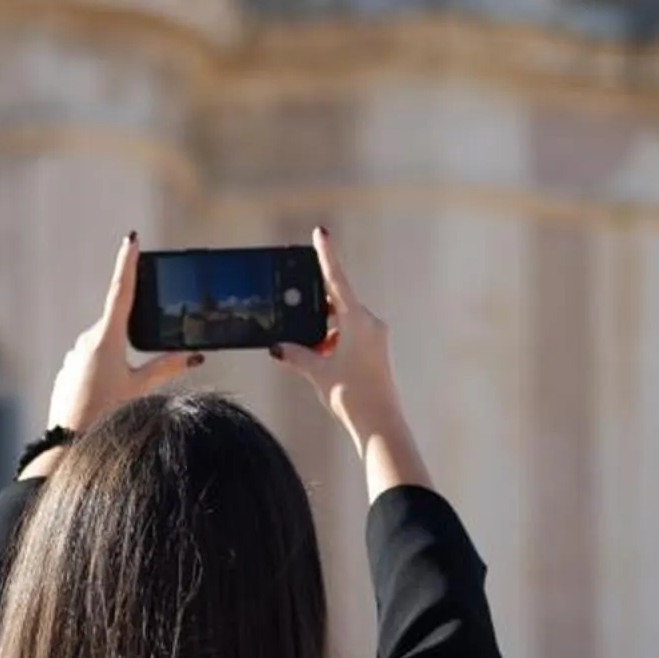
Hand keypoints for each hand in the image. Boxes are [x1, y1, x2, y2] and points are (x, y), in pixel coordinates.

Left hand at [30, 234, 199, 473]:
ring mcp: (74, 353)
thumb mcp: (140, 389)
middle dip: (130, 340)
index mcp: (108, 338)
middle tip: (130, 373)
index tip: (132, 240)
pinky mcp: (68, 368)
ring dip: (116, 360)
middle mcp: (87, 339)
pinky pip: (90, 361)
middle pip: (117, 325)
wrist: (68, 440)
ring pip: (104, 345)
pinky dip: (102, 372)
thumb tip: (192, 354)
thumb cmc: (107, 413)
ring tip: (114, 395)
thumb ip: (166, 367)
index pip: (122, 291)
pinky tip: (102, 398)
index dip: (128, 264)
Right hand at [275, 226, 429, 496]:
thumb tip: (278, 347)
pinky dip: (332, 343)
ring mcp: (375, 338)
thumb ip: (296, 355)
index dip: (326, 255)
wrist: (380, 425)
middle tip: (296, 310)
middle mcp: (370, 324)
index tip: (321, 232)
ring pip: (342, 323)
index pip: (337, 280)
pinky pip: (349, 337)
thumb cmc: (353, 396)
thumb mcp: (318, 373)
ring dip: (323, 332)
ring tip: (309, 352)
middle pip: (337, 303)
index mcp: (357, 321)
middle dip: (315, 309)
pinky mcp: (376, 353)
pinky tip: (320, 361)